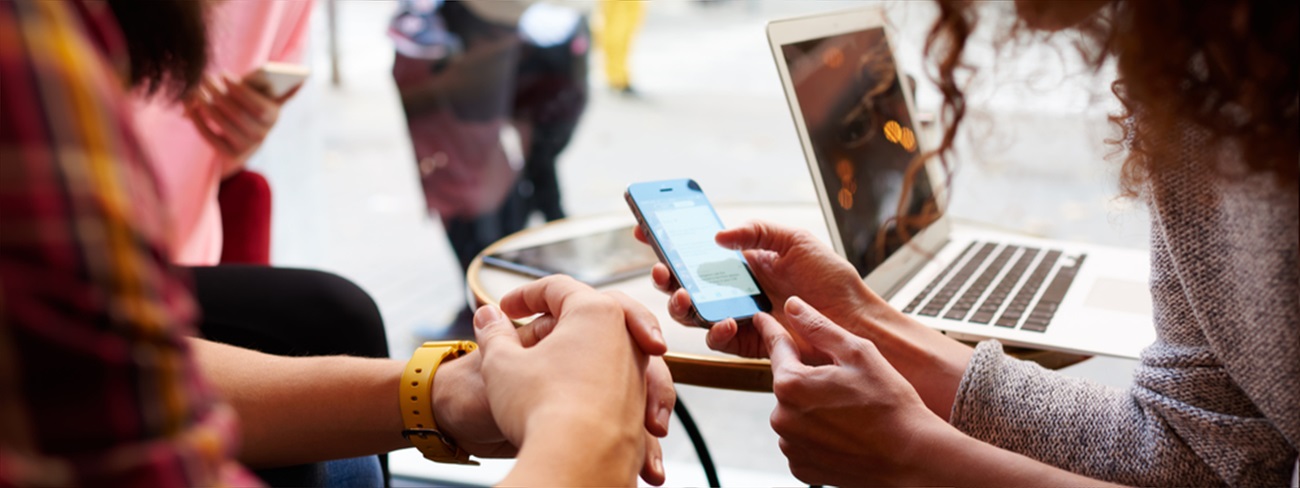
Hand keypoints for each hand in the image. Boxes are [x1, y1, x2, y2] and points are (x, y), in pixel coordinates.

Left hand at [185, 71, 298, 177]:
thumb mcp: (267, 101)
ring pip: (222, 123)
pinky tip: (190, 105)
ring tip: (196, 90)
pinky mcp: (229, 154)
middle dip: (218, 94)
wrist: (243, 144)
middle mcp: (262, 135)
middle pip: (237, 113)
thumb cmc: (253, 111)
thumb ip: (281, 89)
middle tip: (204, 78)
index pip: (258, 105)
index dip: (240, 90)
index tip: (223, 75)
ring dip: (206, 105)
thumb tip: (304, 79)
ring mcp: (246, 147)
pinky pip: (210, 136)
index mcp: (274, 117)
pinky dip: (198, 119)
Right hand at [472, 276, 672, 485]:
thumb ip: (493, 334)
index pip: (558, 287)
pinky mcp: (640, 407)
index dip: (525, 294)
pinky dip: (599, 389)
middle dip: (566, 316)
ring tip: (553, 369)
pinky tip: (576, 402)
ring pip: (614, 349)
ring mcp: (637, 373)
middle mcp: (626, 337)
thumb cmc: (543, 407)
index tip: (505, 309)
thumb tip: (487, 317)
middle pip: (597, 310)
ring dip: (585, 354)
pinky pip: (621, 387)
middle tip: (539, 324)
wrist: (579, 462)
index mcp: (595, 312)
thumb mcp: (501, 364)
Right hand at [635, 221, 883, 358]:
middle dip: (666, 276)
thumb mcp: (795, 241)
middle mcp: (735, 289)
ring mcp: (738, 316)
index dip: (668, 241)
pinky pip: (718, 339)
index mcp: (743, 261)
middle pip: (686, 282)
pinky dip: (715, 330)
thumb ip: (757, 231)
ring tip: (684, 297)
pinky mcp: (747, 342)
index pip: (697, 249)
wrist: (854, 321)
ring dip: (681, 305)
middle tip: (662, 270)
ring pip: (693, 313)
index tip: (644, 232)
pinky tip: (725, 322)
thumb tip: (718, 237)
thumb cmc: (831, 279)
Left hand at [756, 296, 952, 485]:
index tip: (761, 318)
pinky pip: (800, 441)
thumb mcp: (858, 353)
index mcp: (791, 385)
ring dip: (812, 407)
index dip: (771, 329)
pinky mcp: (801, 467)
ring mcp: (791, 446)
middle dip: (808, 378)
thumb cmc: (889, 405)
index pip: (776, 347)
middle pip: (788, 384)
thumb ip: (819, 327)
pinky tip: (844, 433)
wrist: (911, 457)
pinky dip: (816, 434)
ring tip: (849, 412)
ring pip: (794, 413)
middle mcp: (782, 418)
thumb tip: (792, 306)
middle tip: (845, 384)